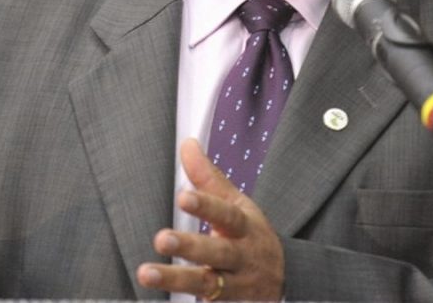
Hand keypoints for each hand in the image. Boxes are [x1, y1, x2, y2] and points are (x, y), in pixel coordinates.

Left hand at [136, 139, 284, 300]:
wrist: (285, 278)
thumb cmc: (251, 234)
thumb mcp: (236, 204)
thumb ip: (208, 178)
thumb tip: (187, 145)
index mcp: (244, 226)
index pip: (226, 213)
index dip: (206, 206)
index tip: (183, 197)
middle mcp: (242, 256)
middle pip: (218, 251)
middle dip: (190, 246)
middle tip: (161, 239)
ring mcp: (236, 284)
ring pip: (208, 284)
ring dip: (176, 280)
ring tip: (146, 274)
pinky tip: (164, 302)